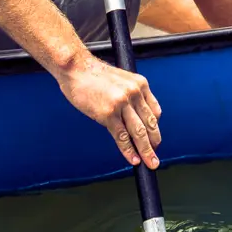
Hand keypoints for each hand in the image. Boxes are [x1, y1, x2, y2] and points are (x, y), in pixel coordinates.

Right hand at [57, 51, 162, 166]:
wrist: (76, 68)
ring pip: (139, 133)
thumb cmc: (93, 75)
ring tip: (150, 163)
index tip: (154, 141)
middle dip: (154, 144)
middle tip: (156, 158)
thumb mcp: (120, 80)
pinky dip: (129, 150)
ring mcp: (122, 103)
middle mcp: (134, 93)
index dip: (155, 129)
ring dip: (146, 151)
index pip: (155, 112)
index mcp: (140, 84)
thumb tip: (134, 117)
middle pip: (150, 124)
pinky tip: (133, 159)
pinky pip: (122, 136)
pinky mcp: (108, 113)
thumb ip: (130, 96)